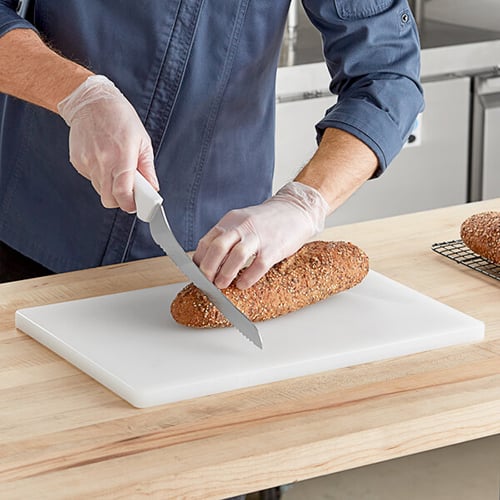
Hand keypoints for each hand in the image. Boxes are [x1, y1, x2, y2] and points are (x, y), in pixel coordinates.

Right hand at [57, 75, 158, 211]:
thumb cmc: (120, 118)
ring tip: (116, 167)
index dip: (130, 205)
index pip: (123, 195)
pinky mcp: (77, 161)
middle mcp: (102, 162)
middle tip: (128, 192)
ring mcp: (87, 162)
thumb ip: (147, 169)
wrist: (91, 101)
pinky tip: (103, 159)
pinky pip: (90, 178)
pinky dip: (99, 175)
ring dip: (110, 186)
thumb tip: (153, 188)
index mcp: (122, 158)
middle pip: (109, 199)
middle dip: (120, 200)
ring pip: (100, 190)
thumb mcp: (142, 141)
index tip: (135, 205)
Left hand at [193, 182, 329, 288]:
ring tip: (222, 285)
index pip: (207, 241)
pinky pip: (258, 266)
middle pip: (218, 247)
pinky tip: (242, 284)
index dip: (199, 260)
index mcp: (231, 220)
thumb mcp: (243, 222)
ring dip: (226, 274)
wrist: (296, 210)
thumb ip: (228, 238)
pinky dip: (247, 278)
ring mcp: (259, 236)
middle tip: (206, 282)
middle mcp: (242, 226)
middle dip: (208, 268)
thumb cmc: (267, 221)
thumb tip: (211, 262)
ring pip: (236, 256)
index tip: (198, 273)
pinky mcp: (274, 248)